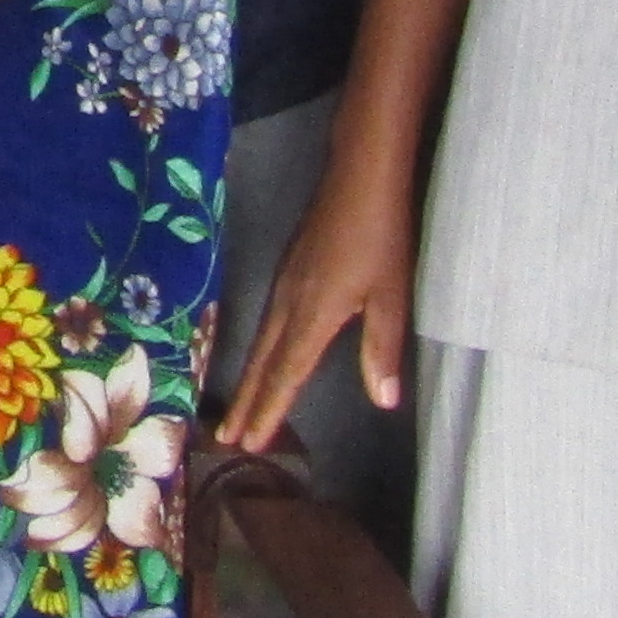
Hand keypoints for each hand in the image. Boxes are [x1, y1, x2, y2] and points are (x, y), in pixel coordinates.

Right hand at [213, 151, 418, 448]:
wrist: (360, 174)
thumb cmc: (381, 234)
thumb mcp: (391, 294)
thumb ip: (383, 348)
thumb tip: (383, 401)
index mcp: (312, 314)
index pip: (285, 374)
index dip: (268, 410)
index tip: (248, 442)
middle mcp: (289, 303)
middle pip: (262, 362)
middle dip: (246, 402)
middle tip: (226, 438)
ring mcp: (284, 284)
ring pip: (260, 342)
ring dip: (249, 378)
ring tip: (238, 408)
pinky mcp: (289, 269)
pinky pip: (265, 321)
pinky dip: (259, 351)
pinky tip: (263, 354)